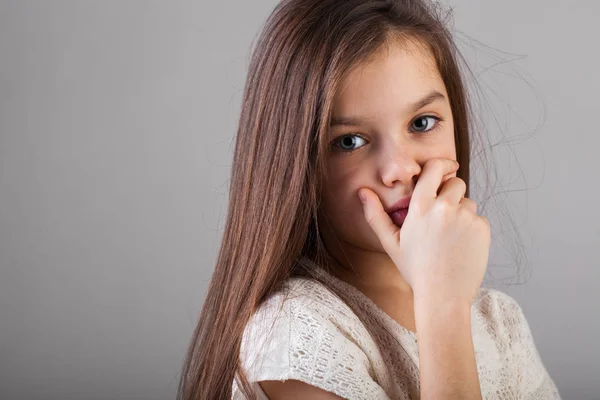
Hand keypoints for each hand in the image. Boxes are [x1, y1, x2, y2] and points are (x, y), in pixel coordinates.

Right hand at [358, 158, 489, 305]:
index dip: (441, 165)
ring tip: (450, 239)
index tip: (446, 168)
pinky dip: (472, 229)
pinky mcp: (482, 228)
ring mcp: (466, 217)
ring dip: (461, 213)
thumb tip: (362, 192)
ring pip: (468, 202)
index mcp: (421, 207)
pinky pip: (478, 218)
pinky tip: (461, 247)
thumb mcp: (391, 243)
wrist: (443, 297)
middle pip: (456, 183)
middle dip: (451, 194)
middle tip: (442, 218)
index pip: (435, 169)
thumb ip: (375, 215)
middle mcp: (445, 207)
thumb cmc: (415, 270)